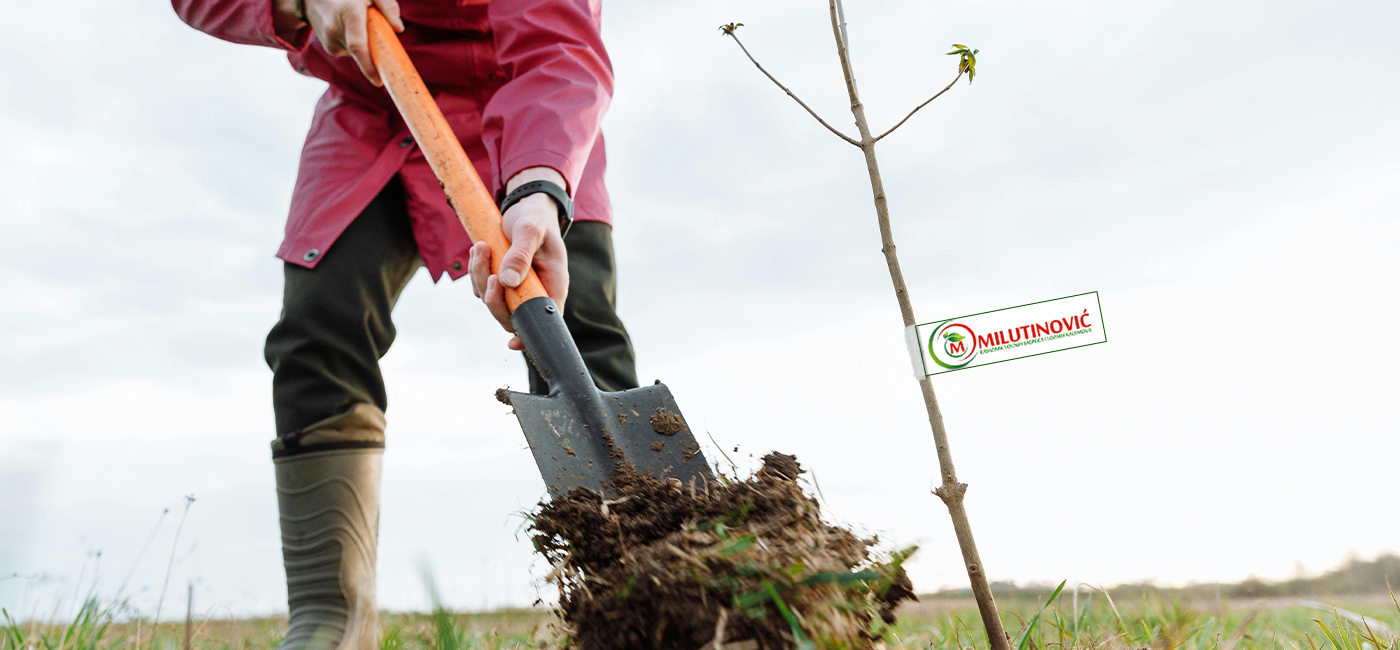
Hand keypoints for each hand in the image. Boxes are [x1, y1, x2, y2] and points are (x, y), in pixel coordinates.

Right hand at [274, 0, 405, 86]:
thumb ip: (387, 6)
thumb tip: (399, 29)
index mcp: (349, 13)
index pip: (358, 46)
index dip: (368, 66)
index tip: (378, 82)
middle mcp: (336, 29)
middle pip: (362, 53)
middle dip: (376, 55)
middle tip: (384, 51)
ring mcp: (330, 41)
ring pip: (358, 54)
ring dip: (367, 46)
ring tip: (360, 26)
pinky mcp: (330, 48)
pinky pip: (352, 53)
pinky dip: (358, 46)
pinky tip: (351, 31)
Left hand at [468, 168, 569, 349]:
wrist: (527, 207)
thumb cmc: (535, 219)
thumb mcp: (531, 230)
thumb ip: (521, 254)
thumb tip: (507, 281)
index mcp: (553, 285)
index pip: (545, 319)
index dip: (530, 335)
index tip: (513, 342)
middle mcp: (535, 291)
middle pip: (511, 315)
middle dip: (494, 298)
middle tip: (489, 273)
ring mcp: (517, 288)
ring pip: (493, 300)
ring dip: (480, 276)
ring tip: (481, 247)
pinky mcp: (502, 281)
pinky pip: (482, 287)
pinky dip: (477, 271)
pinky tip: (480, 250)